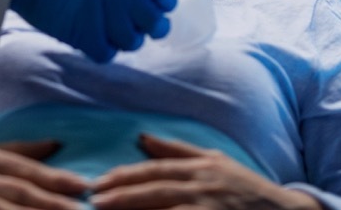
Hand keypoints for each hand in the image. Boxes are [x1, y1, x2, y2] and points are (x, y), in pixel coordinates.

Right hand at [10, 0, 176, 62]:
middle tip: (134, 27)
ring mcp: (103, 13)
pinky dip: (101, 50)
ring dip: (122, 40)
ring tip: (107, 32)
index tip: (151, 9)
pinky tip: (91, 39)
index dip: (160, 5)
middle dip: (148, 28)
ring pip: (132, 42)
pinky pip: (107, 53)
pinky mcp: (84, 33)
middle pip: (155, 23)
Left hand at [90, 135, 322, 209]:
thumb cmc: (245, 188)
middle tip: (95, 201)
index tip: (98, 184)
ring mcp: (211, 209)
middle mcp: (204, 186)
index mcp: (200, 167)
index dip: (125, 176)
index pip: (155, 171)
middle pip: (156, 191)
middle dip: (123, 196)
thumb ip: (177, 150)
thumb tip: (141, 137)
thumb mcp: (215, 161)